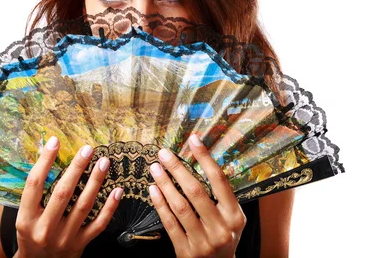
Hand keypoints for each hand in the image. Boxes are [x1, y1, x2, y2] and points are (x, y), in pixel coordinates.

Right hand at [14, 136, 123, 257]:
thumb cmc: (31, 236)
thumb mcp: (25, 218)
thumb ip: (34, 194)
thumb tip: (48, 157)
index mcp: (26, 219)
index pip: (34, 184)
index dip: (44, 161)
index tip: (54, 141)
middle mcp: (45, 228)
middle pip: (63, 192)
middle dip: (76, 168)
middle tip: (88, 149)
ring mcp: (65, 238)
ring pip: (84, 205)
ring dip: (95, 181)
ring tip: (104, 162)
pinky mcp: (80, 244)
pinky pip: (98, 223)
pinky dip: (110, 207)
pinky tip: (117, 190)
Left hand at [148, 134, 246, 257]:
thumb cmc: (224, 236)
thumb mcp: (231, 218)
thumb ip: (221, 196)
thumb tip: (203, 160)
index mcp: (235, 216)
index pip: (219, 181)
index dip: (205, 158)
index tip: (193, 139)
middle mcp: (221, 229)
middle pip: (196, 191)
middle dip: (177, 169)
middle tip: (164, 153)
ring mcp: (203, 242)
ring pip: (180, 206)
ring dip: (165, 184)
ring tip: (155, 168)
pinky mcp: (186, 251)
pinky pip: (170, 223)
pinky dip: (160, 204)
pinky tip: (153, 189)